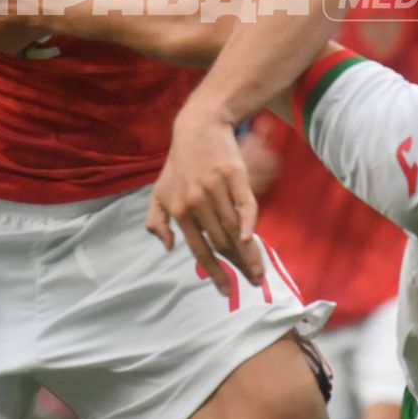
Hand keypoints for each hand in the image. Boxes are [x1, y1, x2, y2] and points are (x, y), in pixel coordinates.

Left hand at [146, 107, 263, 293]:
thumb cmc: (180, 163)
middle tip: (254, 282)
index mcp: (180, 211)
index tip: (227, 291)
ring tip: (260, 270)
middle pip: (221, 243)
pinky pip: (244, 204)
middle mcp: (196, 202)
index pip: (199, 250)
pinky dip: (248, 222)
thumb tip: (168, 247)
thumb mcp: (159, 192)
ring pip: (233, 228)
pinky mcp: (233, 175)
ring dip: (249, 253)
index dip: (214, 272)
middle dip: (239, 266)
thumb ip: (157, 221)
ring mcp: (215, 188)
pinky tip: (250, 238)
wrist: (198, 127)